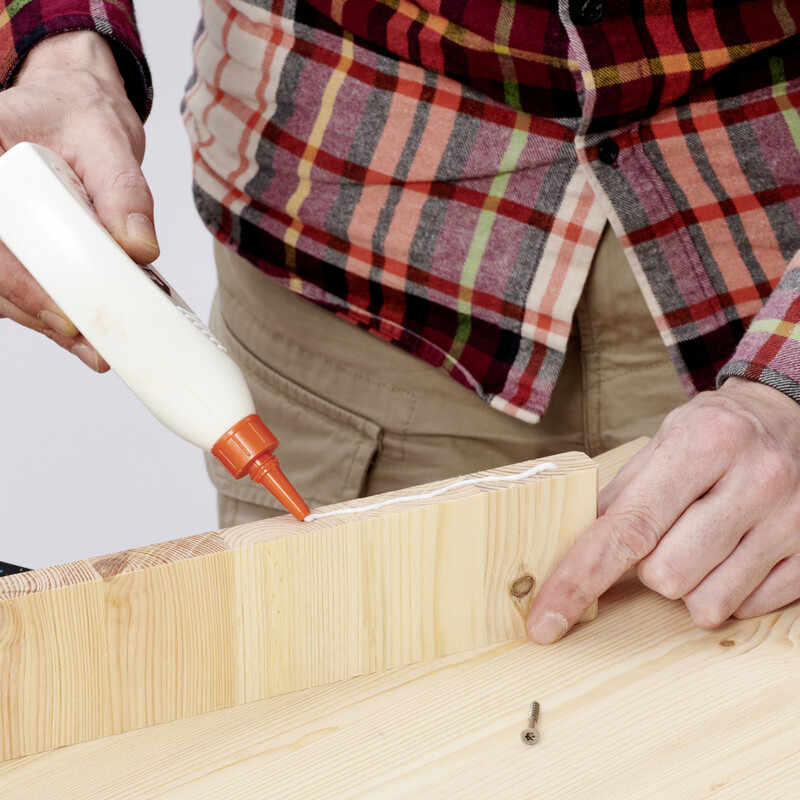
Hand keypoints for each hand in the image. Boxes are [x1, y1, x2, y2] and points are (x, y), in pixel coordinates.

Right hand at [0, 31, 158, 369]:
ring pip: (3, 288)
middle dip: (39, 311)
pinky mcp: (10, 248)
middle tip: (89, 340)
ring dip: (47, 322)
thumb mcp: (107, 142)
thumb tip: (139, 246)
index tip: (62, 315)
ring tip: (94, 348)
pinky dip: (52, 313)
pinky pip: (21, 287)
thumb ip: (124, 192)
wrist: (75, 113)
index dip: (20, 281)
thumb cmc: (79, 116)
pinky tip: (84, 336)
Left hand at [527, 377, 799, 642]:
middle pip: (665, 576)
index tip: (545, 621)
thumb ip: (621, 494)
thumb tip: (570, 550)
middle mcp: (755, 480)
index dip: (579, 579)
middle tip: (668, 534)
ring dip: (689, 585)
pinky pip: (747, 609)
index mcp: (704, 444)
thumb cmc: (717, 432)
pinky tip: (735, 553)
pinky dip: (727, 592)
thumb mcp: (665, 440)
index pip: (627, 529)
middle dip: (650, 569)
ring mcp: (791, 520)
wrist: (794, 415)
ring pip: (706, 603)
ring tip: (702, 543)